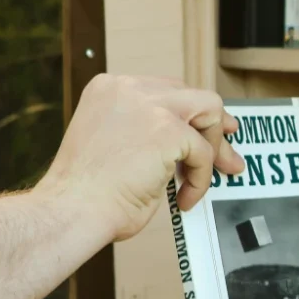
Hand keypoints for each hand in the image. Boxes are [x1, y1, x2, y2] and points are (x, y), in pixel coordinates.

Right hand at [34, 74, 245, 241]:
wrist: (72, 210)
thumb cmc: (87, 193)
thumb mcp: (114, 145)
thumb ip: (145, 133)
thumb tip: (188, 144)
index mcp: (110, 89)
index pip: (166, 90)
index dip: (189, 115)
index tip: (204, 133)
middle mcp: (128, 88)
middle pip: (191, 94)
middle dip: (213, 126)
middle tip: (226, 156)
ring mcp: (149, 105)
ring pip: (209, 109)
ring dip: (214, 146)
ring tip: (207, 176)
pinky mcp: (168, 130)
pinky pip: (203, 152)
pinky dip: (201, 178)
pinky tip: (184, 198)